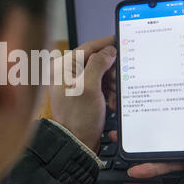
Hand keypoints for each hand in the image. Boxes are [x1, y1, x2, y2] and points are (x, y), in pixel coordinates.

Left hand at [49, 36, 116, 152]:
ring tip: (114, 97)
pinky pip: (101, 86)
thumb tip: (109, 51)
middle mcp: (67, 74)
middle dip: (111, 72)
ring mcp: (75, 84)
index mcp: (63, 68)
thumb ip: (98, 64)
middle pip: (97, 61)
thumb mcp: (89, 88)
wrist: (77, 143)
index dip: (105, 44)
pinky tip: (111, 103)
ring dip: (112, 84)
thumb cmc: (78, 118)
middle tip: (119, 80)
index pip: (87, 47)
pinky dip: (110, 93)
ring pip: (102, 74)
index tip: (120, 40)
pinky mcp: (83, 94)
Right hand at [124, 75, 183, 183]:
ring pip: (159, 139)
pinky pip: (161, 161)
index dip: (169, 90)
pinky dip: (149, 165)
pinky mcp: (182, 158)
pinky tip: (136, 167)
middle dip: (147, 117)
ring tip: (126, 142)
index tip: (153, 88)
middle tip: (133, 114)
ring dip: (141, 143)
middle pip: (166, 116)